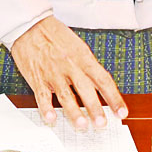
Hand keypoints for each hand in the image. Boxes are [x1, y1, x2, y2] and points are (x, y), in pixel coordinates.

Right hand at [10, 16, 128, 129]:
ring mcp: (53, 72)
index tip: (121, 111)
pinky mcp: (37, 77)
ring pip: (65, 95)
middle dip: (95, 108)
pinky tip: (51, 119)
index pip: (103, 79)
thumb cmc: (55, 35)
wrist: (31, 25)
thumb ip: (87, 66)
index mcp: (83, 57)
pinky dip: (46, 109)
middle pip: (86, 89)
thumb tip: (99, 86)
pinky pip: (42, 96)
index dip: (114, 97)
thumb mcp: (77, 45)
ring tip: (82, 125)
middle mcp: (70, 65)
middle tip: (102, 124)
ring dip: (74, 112)